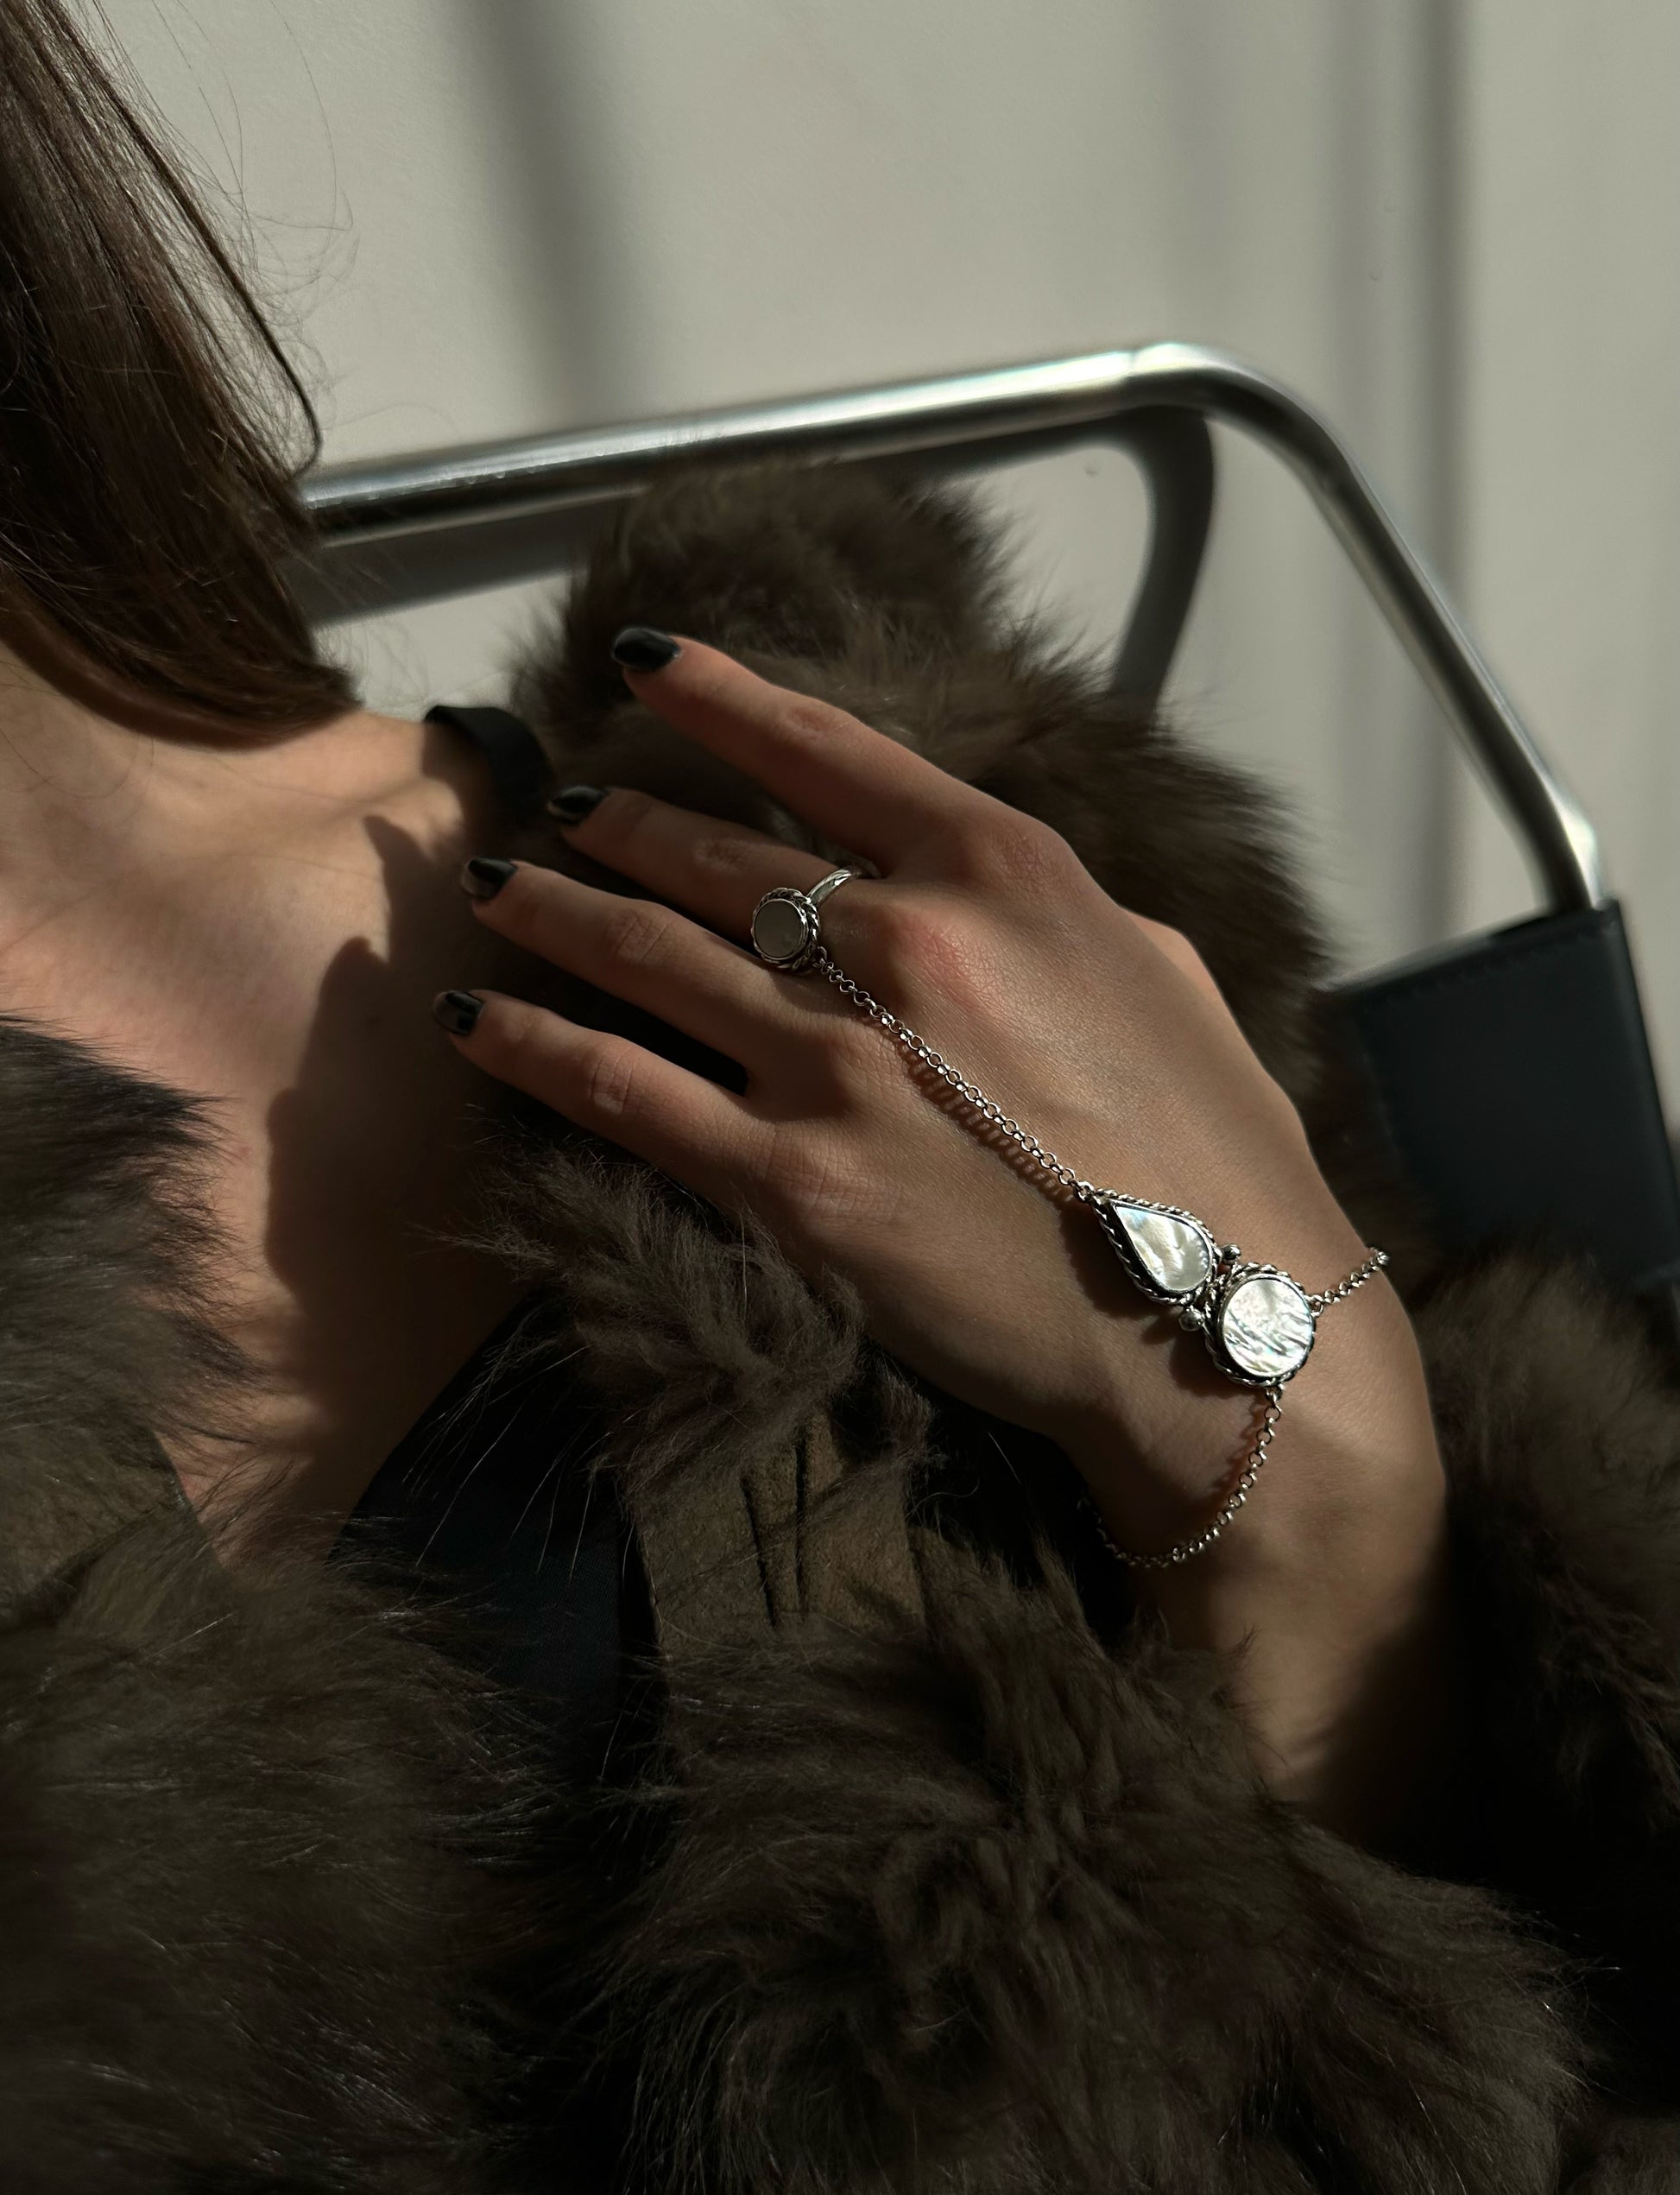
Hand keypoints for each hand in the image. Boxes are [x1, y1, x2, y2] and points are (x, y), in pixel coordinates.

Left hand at [439, 637, 1449, 1832]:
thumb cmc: (1213, 1156)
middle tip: (556, 811)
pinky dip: (532, 1044)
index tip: (642, 664)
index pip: (825, 747)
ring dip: (551, 911)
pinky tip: (477, 1018)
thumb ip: (1050, 908)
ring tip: (492, 890)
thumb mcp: (1160, 973)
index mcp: (1004, 873)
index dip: (717, 694)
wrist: (1219, 1329)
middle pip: (710, 852)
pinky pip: (621, 1089)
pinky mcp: (788, 1181)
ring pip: (643, 953)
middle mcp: (905, 942)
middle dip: (613, 821)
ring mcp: (836, 1061)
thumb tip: (969, 880)